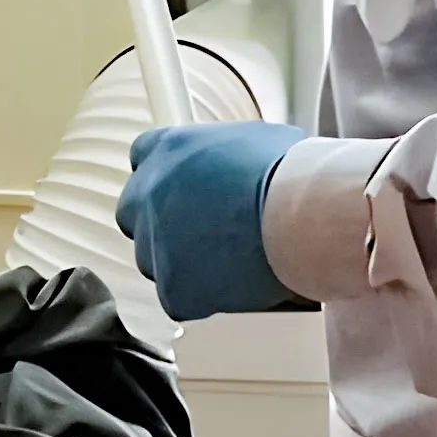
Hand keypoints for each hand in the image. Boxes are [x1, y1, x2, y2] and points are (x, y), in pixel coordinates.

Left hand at [116, 121, 307, 319]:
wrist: (300, 214)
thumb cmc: (288, 174)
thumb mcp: (251, 139)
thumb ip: (223, 154)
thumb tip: (234, 164)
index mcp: (168, 148)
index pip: (144, 157)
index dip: (169, 177)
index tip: (186, 188)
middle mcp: (150, 192)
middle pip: (136, 211)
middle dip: (162, 221)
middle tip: (201, 229)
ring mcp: (156, 241)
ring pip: (153, 259)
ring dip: (181, 261)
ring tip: (226, 259)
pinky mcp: (173, 286)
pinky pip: (178, 297)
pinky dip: (202, 296)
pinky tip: (233, 283)